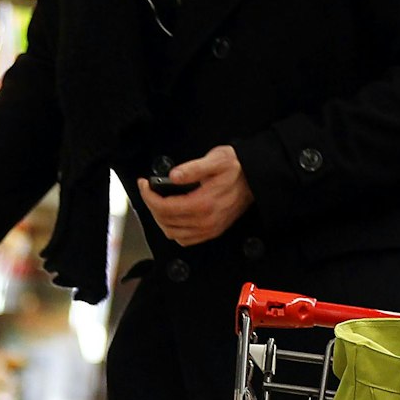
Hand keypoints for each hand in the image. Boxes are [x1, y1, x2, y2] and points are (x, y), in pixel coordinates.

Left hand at [137, 145, 253, 247]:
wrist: (256, 178)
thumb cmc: (236, 167)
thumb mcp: (215, 160)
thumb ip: (192, 168)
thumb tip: (173, 176)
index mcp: (203, 203)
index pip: (163, 207)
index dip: (148, 196)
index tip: (144, 184)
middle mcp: (205, 221)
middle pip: (164, 221)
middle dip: (152, 205)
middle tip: (149, 190)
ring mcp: (209, 229)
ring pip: (172, 233)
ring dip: (161, 219)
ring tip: (159, 201)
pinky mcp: (212, 232)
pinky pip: (185, 240)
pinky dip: (174, 230)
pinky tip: (173, 216)